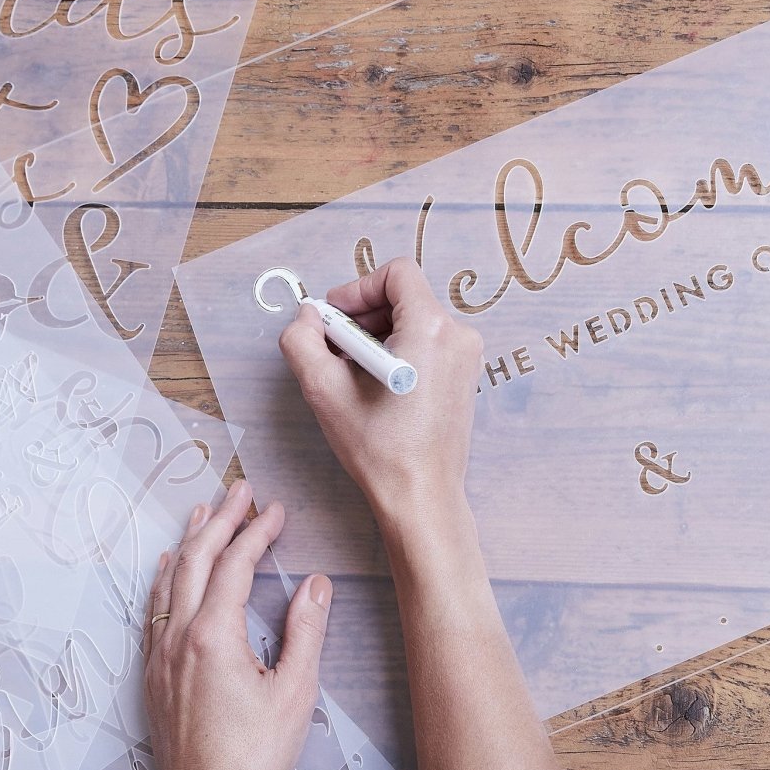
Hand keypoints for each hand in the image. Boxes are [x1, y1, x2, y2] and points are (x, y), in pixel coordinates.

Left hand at [142, 479, 332, 769]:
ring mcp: (161, 653)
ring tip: (204, 512)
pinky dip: (166, 578)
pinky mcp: (154, 672)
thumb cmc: (254, 756)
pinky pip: (155, 608)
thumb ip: (305, 631)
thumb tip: (315, 584)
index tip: (276, 510)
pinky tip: (169, 567)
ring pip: (171, 579)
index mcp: (213, 635)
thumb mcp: (294, 693)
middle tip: (240, 491)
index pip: (235, 565)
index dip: (256, 532)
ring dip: (190, 541)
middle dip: (221, 520)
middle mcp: (179, 636)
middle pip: (197, 559)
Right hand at [278, 257, 482, 528]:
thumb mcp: (324, 389)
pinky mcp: (464, 377)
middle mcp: (458, 336)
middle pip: (405, 297)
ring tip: (350, 372)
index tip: (333, 318)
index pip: (397, 273)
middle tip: (333, 348)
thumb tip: (307, 316)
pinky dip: (396, 352)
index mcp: (431, 328)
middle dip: (363, 316)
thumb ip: (302, 340)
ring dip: (376, 336)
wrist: (420, 496)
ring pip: (414, 321)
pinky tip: (374, 386)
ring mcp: (467, 358)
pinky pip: (427, 344)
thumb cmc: (379, 447)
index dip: (357, 288)